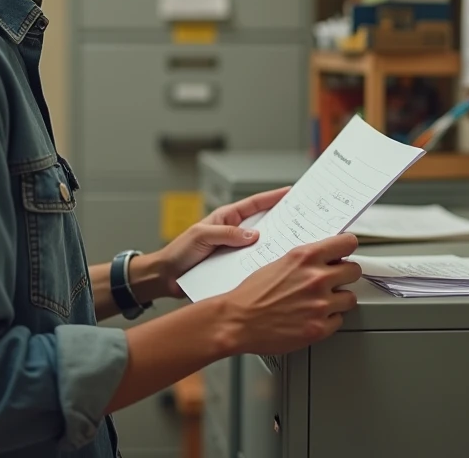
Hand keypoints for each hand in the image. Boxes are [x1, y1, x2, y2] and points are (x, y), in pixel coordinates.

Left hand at [148, 186, 290, 298]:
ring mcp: (235, 251)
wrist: (167, 277)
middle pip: (263, 224)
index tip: (291, 191)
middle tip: (302, 220)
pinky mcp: (234, 268)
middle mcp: (234, 233)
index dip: (273, 197)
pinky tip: (274, 270)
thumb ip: (226, 234)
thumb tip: (254, 235)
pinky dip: (263, 266)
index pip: (254, 204)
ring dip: (274, 247)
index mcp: (227, 218)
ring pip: (261, 247)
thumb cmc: (179, 252)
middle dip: (282, 221)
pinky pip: (253, 265)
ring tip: (293, 246)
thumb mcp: (202, 236)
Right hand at [222, 233, 361, 355]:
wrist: (238, 320)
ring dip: (338, 300)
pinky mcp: (319, 328)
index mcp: (306, 257)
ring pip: (350, 298)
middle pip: (355, 271)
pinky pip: (339, 321)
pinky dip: (328, 320)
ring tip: (321, 302)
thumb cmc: (253, 294)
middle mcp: (317, 279)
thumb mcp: (280, 263)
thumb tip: (326, 259)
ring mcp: (320, 305)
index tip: (346, 252)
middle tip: (335, 280)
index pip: (348, 243)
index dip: (347, 248)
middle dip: (345, 276)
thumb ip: (306, 260)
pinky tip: (313, 317)